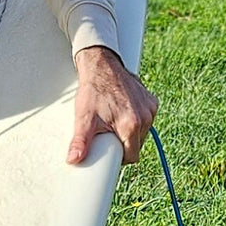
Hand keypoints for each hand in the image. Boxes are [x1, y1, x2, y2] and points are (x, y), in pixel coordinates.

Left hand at [68, 46, 157, 165]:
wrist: (100, 65)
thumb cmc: (92, 90)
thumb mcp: (84, 118)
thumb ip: (80, 142)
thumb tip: (74, 160)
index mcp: (131, 125)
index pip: (132, 156)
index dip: (119, 157)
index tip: (109, 150)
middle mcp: (145, 117)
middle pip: (137, 144)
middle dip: (123, 142)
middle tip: (107, 132)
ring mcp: (150, 108)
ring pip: (142, 132)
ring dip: (129, 131)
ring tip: (113, 119)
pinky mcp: (151, 100)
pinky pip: (146, 118)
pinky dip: (136, 118)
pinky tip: (122, 110)